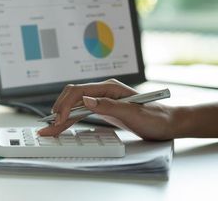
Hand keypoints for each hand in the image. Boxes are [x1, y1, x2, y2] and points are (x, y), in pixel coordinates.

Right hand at [36, 79, 177, 140]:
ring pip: (75, 105)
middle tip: (48, 126)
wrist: (169, 123)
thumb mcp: (132, 113)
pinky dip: (71, 120)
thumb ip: (108, 106)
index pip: (80, 92)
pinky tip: (62, 127)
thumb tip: (86, 101)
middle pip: (73, 96)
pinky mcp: (104, 110)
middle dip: (59, 109)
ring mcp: (103, 100)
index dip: (67, 105)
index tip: (60, 119)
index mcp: (110, 88)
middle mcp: (104, 92)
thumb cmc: (156, 117)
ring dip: (62, 116)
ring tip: (49, 129)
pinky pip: (82, 113)